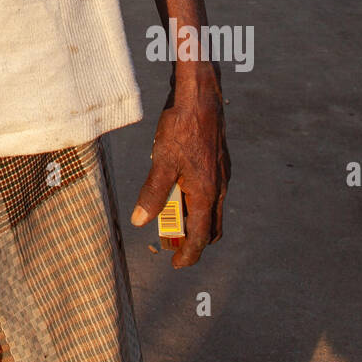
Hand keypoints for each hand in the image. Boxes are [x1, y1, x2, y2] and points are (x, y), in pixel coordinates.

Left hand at [130, 82, 229, 267]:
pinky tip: (178, 187)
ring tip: (169, 216)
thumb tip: (140, 221)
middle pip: (211, 227)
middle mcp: (218, 187)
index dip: (189, 253)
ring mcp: (221, 175)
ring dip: (193, 219)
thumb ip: (153, 193)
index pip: (201, 235)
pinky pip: (210, 192)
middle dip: (193, 239)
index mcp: (206, 192)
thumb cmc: (181, 128)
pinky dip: (196, 201)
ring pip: (211, 209)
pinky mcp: (218, 163)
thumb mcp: (162, 162)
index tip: (176, 264)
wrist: (200, 97)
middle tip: (171, 243)